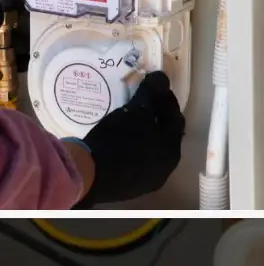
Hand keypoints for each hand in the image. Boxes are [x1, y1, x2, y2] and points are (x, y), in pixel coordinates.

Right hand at [76, 71, 185, 206]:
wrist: (87, 174)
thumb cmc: (119, 138)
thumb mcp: (136, 109)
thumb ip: (152, 91)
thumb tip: (161, 77)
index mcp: (172, 148)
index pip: (175, 117)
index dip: (166, 99)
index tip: (156, 88)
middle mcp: (165, 168)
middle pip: (165, 135)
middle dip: (157, 117)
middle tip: (145, 102)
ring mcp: (147, 180)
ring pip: (152, 149)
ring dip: (146, 133)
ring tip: (132, 118)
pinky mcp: (129, 187)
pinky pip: (138, 161)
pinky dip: (135, 147)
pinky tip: (122, 138)